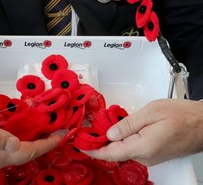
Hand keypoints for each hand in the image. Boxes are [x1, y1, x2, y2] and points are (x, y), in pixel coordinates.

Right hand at [0, 102, 61, 171]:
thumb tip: (15, 144)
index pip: (27, 152)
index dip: (46, 145)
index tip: (61, 136)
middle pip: (27, 153)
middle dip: (44, 144)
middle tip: (59, 132)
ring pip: (21, 149)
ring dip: (36, 140)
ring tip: (48, 129)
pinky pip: (14, 144)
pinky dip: (25, 136)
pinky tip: (29, 128)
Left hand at [83, 99, 202, 165]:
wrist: (202, 123)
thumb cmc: (181, 115)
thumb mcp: (151, 113)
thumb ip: (128, 124)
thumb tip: (109, 134)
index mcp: (142, 147)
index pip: (110, 153)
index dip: (93, 150)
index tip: (79, 145)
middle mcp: (144, 157)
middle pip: (115, 150)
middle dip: (102, 139)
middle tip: (92, 126)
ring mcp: (149, 157)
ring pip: (123, 148)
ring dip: (113, 137)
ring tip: (106, 123)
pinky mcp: (152, 154)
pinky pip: (131, 147)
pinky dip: (123, 139)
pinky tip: (122, 128)